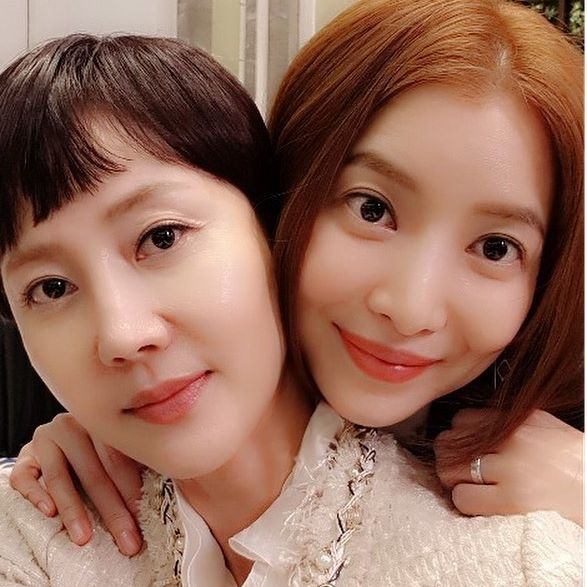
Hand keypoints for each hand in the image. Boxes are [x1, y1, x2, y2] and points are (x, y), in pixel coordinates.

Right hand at [9, 413, 144, 554]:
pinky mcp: (24, 455)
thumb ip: (133, 464)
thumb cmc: (97, 450)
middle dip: (112, 510)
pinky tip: (48, 512)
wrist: (59, 440)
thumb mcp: (115, 451)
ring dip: (73, 510)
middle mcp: (74, 426)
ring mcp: (46, 439)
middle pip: (94, 472)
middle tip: (126, 539)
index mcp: (102, 423)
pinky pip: (24, 476)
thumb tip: (163, 493)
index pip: (119, 459)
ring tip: (84, 537)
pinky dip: (36, 494)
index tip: (144, 519)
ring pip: (60, 477)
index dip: (132, 491)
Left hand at [434, 409, 583, 525]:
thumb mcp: (545, 430)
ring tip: (469, 488)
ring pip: (450, 469)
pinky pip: (463, 498)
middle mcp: (514, 440)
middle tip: (459, 471)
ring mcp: (512, 470)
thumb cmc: (573, 467)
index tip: (465, 450)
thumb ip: (509, 426)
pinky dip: (466, 503)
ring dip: (453, 480)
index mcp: (521, 421)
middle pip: (450, 442)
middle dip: (449, 458)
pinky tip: (481, 504)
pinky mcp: (511, 501)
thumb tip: (467, 428)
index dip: (459, 436)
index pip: (462, 419)